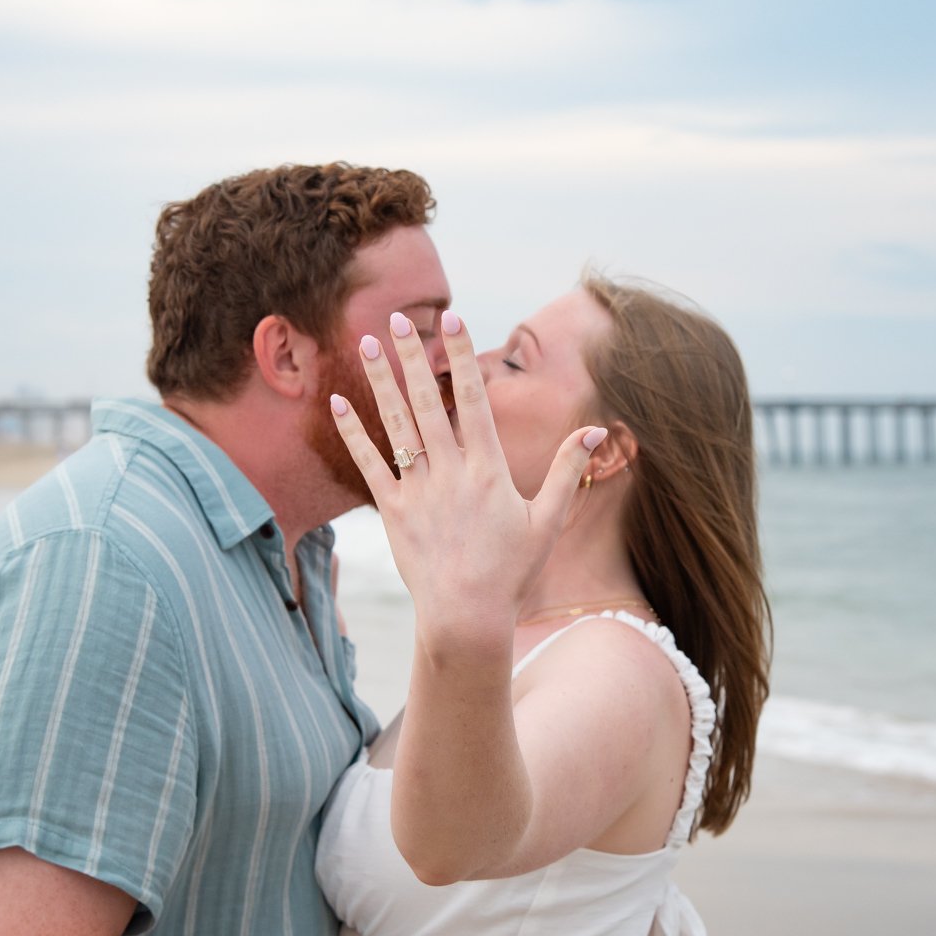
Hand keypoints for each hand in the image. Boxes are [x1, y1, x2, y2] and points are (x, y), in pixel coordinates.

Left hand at [329, 310, 605, 655]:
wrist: (467, 618)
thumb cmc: (512, 573)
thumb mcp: (549, 521)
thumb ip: (569, 471)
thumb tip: (596, 429)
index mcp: (489, 470)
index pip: (475, 399)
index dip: (464, 356)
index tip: (454, 319)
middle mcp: (450, 473)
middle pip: (429, 402)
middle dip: (414, 356)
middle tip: (399, 318)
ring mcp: (418, 491)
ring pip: (396, 425)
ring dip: (381, 381)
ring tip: (365, 342)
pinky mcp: (392, 513)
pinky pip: (368, 465)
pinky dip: (353, 433)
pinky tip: (338, 401)